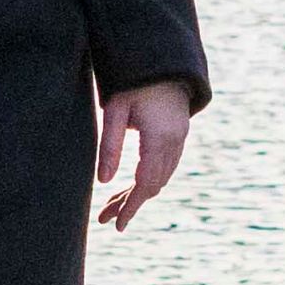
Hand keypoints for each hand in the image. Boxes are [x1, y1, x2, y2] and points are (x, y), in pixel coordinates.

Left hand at [95, 81, 199, 229]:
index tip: (117, 225)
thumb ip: (109, 146)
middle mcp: (175, 142)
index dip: (131, 207)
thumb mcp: (114, 110)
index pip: (145, 184)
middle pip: (153, 185)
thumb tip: (102, 182)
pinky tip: (132, 185)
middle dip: (130, 204)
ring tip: (113, 205)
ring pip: (161, 177)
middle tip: (106, 219)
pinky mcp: (179, 134)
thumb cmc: (133, 82)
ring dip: (139, 193)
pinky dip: (150, 179)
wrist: (162, 59)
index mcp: (159, 139)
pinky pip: (167, 166)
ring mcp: (181, 139)